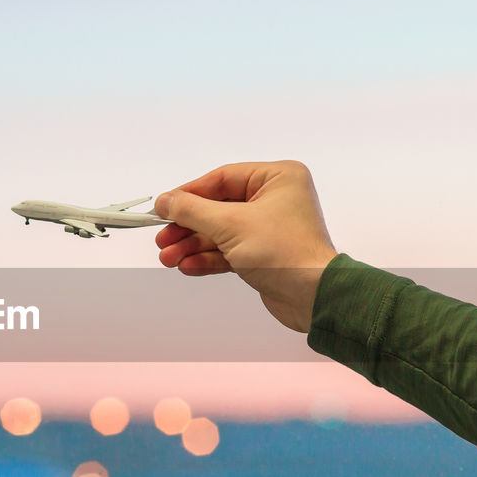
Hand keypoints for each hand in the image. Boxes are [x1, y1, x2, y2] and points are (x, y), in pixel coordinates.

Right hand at [154, 160, 339, 332]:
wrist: (313, 298)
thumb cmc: (286, 253)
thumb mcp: (231, 225)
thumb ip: (193, 211)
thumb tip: (165, 200)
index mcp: (277, 178)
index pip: (221, 179)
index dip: (188, 194)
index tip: (163, 207)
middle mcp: (275, 199)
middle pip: (217, 207)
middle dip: (188, 227)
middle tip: (163, 240)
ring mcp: (269, 228)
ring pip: (220, 232)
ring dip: (193, 246)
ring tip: (169, 259)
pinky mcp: (264, 254)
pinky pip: (229, 250)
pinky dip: (207, 258)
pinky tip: (187, 266)